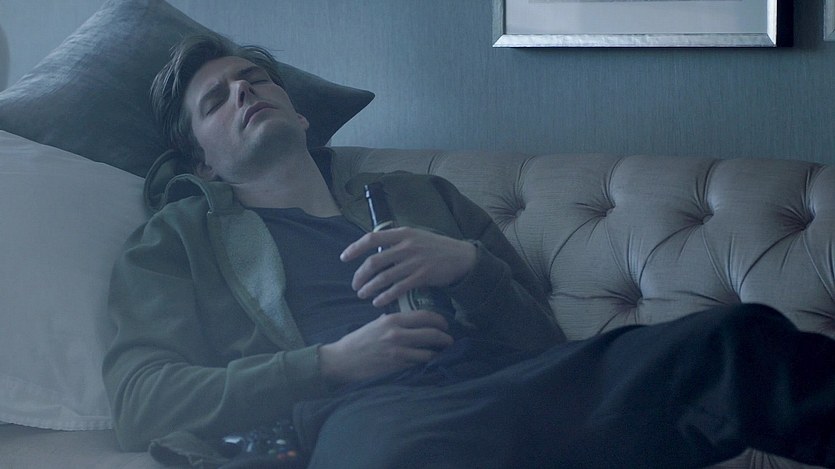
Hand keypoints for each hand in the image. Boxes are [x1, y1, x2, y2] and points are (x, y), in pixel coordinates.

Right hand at [319, 310, 453, 384]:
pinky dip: (425, 363)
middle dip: (445, 338)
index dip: (440, 320)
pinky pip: (418, 364)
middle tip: (449, 340)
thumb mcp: (374, 324)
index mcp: (392, 320)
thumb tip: (408, 320)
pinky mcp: (396, 367)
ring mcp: (398, 352)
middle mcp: (397, 334)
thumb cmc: (357, 341)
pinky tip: (427, 363)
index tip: (445, 325)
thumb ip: (392, 321)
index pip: (425, 316)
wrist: (341, 361)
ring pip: (428, 352)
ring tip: (441, 353)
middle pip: (432, 334)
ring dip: (438, 353)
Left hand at [340, 227, 476, 307]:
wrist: (461, 257)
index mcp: (402, 233)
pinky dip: (385, 296)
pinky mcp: (422, 276)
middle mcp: (406, 246)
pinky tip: (378, 302)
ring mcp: (414, 261)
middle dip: (360, 275)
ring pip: (384, 277)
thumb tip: (375, 250)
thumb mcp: (416, 236)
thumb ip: (397, 241)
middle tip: (355, 285)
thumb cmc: (436, 247)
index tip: (344, 258)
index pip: (372, 238)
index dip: (355, 248)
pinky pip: (398, 288)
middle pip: (374, 261)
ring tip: (362, 295)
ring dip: (369, 288)